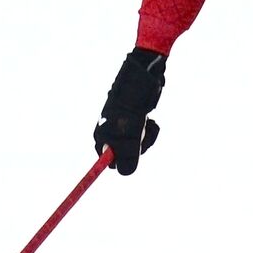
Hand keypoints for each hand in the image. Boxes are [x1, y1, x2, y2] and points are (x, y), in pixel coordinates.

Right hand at [94, 47, 165, 174]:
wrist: (142, 79)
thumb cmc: (132, 106)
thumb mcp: (130, 134)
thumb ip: (127, 155)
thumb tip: (125, 173)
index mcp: (102, 136)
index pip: (108, 161)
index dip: (123, 160)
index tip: (134, 150)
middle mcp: (110, 132)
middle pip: (126, 155)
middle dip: (138, 148)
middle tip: (141, 135)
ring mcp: (122, 126)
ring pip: (138, 145)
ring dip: (146, 138)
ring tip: (147, 124)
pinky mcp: (134, 121)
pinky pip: (144, 135)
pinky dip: (150, 130)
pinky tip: (150, 119)